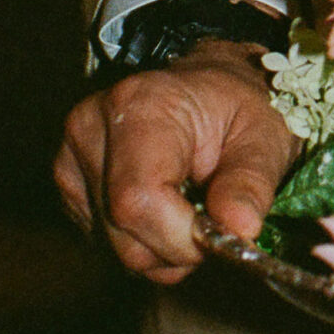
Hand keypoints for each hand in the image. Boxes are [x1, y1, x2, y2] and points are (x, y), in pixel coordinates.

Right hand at [54, 39, 297, 286]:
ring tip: (189, 204)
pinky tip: (163, 205)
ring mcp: (71, 158)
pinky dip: (141, 238)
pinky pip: (104, 241)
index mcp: (140, 106)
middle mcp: (90, 129)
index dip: (180, 238)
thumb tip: (240, 230)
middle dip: (177, 247)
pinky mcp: (68, 183)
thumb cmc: (238, 105)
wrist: (207, 86)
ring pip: (112, 247)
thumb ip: (251, 182)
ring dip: (160, 246)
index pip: (138, 201)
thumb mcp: (264, 135)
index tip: (221, 234)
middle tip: (212, 219)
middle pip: (123, 235)